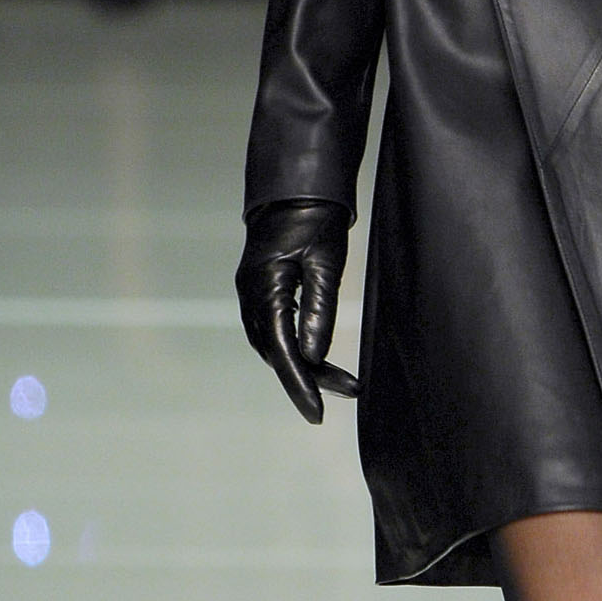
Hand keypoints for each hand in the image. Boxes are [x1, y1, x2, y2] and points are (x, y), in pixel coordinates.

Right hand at [236, 199, 358, 423]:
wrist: (297, 187)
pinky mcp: (261, 290)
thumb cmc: (316, 219)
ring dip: (305, 366)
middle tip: (350, 391)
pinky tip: (319, 358)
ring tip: (344, 382)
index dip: (299, 384)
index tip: (317, 413)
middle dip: (309, 378)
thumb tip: (314, 357)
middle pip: (276, 352)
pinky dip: (296, 349)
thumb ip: (319, 311)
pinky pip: (274, 331)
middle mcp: (251, 295)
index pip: (280, 349)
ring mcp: (252, 293)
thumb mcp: (326, 264)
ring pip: (274, 345)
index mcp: (264, 287)